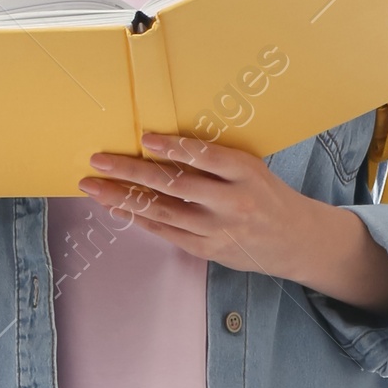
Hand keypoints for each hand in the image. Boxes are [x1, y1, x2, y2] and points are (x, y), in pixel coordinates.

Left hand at [79, 131, 387, 315]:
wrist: (293, 240)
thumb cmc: (266, 195)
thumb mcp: (252, 168)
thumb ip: (215, 159)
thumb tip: (163, 144)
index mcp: (246, 172)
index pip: (205, 156)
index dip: (173, 147)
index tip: (144, 138)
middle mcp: (232, 201)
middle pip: (174, 184)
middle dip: (131, 171)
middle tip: (99, 160)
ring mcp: (218, 229)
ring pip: (163, 211)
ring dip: (124, 198)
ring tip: (94, 186)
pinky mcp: (208, 249)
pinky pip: (166, 232)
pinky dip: (139, 218)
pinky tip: (116, 207)